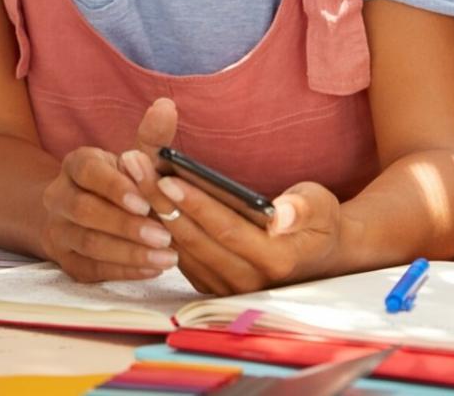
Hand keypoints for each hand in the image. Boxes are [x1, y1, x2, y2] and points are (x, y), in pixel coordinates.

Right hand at [40, 146, 177, 282]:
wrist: (78, 215)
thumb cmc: (119, 184)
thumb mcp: (133, 159)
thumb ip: (152, 137)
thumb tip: (167, 106)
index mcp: (76, 165)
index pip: (87, 172)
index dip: (114, 187)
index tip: (145, 201)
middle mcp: (59, 196)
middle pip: (84, 211)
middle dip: (126, 225)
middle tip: (164, 237)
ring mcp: (59, 230)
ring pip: (88, 244)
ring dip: (130, 253)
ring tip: (168, 258)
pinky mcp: (66, 261)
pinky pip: (92, 270)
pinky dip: (125, 272)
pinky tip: (154, 270)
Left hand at [120, 99, 345, 293]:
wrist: (322, 258)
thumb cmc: (319, 221)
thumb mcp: (321, 206)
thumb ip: (303, 207)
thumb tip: (282, 214)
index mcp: (277, 260)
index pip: (225, 230)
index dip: (195, 204)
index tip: (167, 176)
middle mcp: (250, 282)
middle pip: (195, 239)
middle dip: (160, 200)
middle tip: (133, 164)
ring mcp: (229, 289)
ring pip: (181, 248)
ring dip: (153, 211)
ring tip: (131, 173)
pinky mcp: (214, 287)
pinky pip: (181, 256)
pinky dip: (159, 227)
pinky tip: (140, 197)